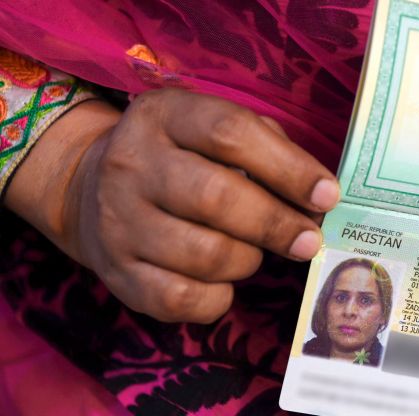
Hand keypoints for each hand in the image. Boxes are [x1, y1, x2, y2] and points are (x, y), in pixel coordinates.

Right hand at [38, 89, 337, 322]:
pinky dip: (219, 297)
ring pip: (205, 254)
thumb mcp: (214, 130)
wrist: (90, 189)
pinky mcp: (116, 273)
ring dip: (249, 260)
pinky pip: (183, 299)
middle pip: (217, 198)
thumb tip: (320, 197)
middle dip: (277, 225)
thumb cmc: (181, 158)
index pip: (231, 133)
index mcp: (165, 116)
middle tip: (309, 240)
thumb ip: (268, 150)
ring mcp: (118, 222)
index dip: (289, 168)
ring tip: (255, 252)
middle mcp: (132, 165)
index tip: (328, 195)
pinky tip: (224, 281)